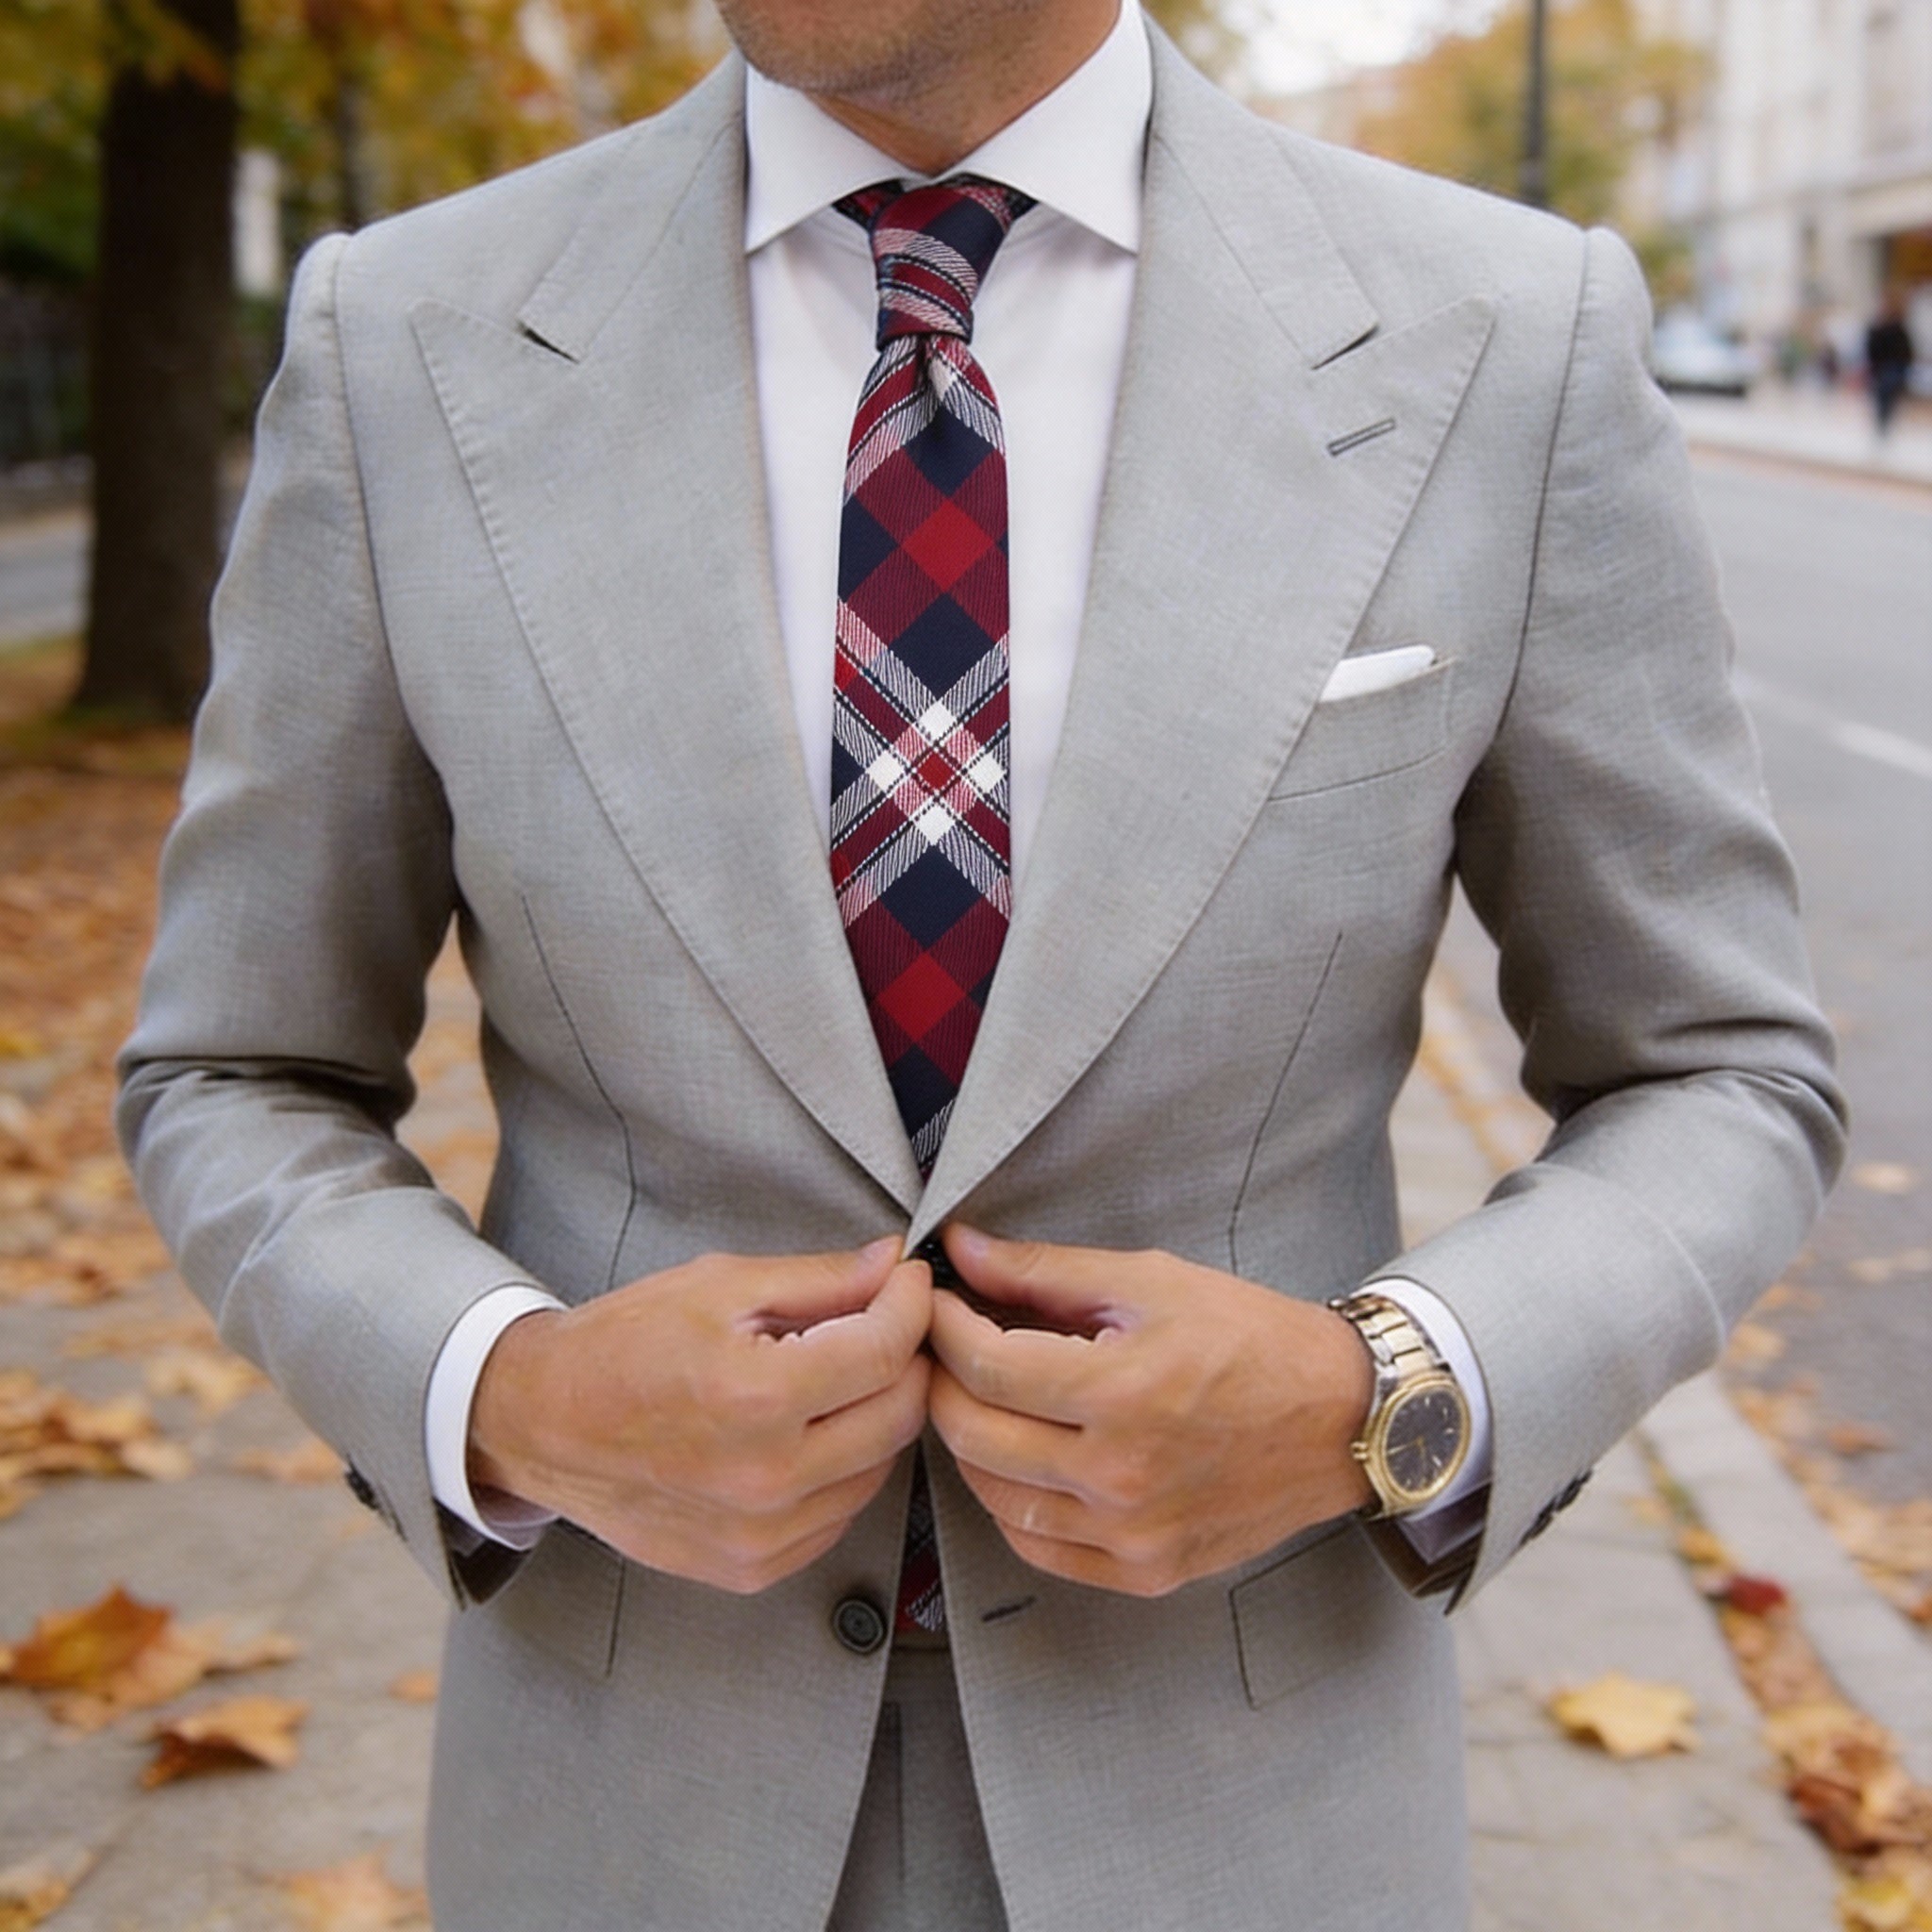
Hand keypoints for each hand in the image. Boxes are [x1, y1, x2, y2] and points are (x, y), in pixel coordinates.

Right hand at [468, 1239, 932, 1593]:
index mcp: (757, 1397)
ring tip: (837, 1376)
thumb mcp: (721, 1285)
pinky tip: (806, 1432)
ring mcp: (760, 1535)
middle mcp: (766, 1478)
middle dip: (905, 1358)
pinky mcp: (752, 1568)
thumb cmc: (624, 1344)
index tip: (907, 1282)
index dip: (910, 1305)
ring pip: (878, 1469)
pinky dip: (841, 1469)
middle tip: (883, 1323)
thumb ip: (820, 1279)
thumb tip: (893, 1263)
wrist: (543, 1423)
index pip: (885, 1351)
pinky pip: (838, 1515)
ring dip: (875, 1415)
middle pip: (898, 1415)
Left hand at [927, 1226, 1374, 1597]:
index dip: (943, 1326)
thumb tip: (961, 1250)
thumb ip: (1045, 1270)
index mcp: (1121, 1392)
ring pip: (994, 1497)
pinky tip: (1022, 1459)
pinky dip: (1011, 1503)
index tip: (935, 1301)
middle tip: (944, 1347)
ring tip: (982, 1397)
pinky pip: (1039, 1548)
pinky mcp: (1146, 1571)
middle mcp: (1120, 1476)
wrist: (1344, 1418)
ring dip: (970, 1443)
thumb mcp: (1151, 1280)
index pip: (984, 1365)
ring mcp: (1132, 1535)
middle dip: (941, 1381)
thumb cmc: (1253, 1338)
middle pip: (973, 1435)